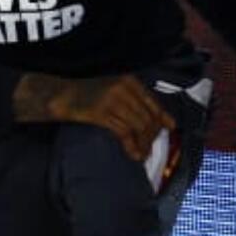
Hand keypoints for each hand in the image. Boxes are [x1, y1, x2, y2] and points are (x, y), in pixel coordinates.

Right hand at [40, 75, 173, 163]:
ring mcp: (113, 100)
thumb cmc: (91, 94)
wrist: (64, 95)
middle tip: (150, 148)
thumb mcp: (116, 90)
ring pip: (138, 125)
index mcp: (130, 81)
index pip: (152, 101)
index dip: (162, 116)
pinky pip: (124, 132)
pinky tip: (134, 154)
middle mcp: (124, 88)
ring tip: (143, 154)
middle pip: (147, 115)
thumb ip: (135, 101)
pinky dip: (132, 146)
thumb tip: (159, 119)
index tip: (171, 127)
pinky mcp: (102, 113)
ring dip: (143, 143)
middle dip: (151, 135)